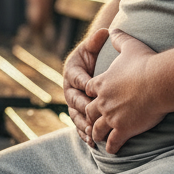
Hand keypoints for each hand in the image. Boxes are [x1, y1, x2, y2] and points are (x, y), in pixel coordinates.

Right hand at [62, 27, 107, 144]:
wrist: (92, 66)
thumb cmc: (94, 55)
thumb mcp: (93, 47)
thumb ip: (96, 41)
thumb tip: (104, 31)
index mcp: (72, 71)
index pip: (77, 78)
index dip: (83, 83)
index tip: (92, 88)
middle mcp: (69, 88)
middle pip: (74, 100)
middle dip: (83, 107)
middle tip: (92, 114)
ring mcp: (73, 103)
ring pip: (75, 116)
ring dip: (83, 124)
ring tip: (92, 133)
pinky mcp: (78, 113)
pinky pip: (79, 125)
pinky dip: (85, 134)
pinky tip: (92, 142)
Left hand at [84, 29, 165, 154]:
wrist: (159, 81)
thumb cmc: (146, 63)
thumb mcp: (130, 46)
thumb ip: (120, 39)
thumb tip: (114, 29)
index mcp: (101, 83)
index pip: (89, 90)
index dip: (90, 93)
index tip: (91, 97)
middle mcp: (103, 101)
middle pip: (89, 111)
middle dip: (90, 116)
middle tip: (91, 121)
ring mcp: (112, 116)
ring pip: (98, 129)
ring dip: (97, 133)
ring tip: (98, 138)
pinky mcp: (123, 129)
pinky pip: (113, 142)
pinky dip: (111, 146)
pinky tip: (112, 149)